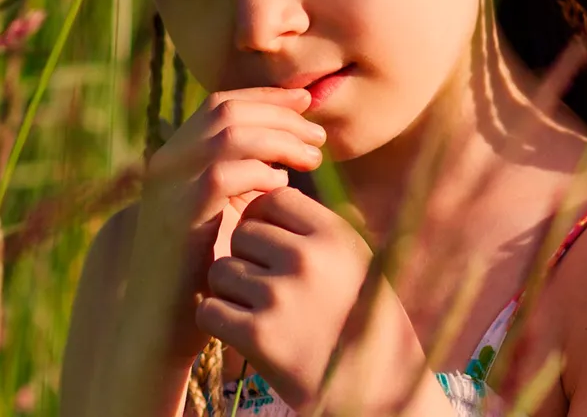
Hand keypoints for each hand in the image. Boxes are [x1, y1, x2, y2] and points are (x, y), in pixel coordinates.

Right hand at [127, 88, 326, 360]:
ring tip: (312, 156)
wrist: (160, 324)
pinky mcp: (179, 214)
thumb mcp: (224, 211)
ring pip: (229, 134)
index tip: (305, 104)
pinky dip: (259, 172)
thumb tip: (287, 148)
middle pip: (227, 111)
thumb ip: (246, 177)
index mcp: (175, 156)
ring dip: (279, 138)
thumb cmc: (201, 272)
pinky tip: (283, 184)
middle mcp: (166, 162)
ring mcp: (169, 186)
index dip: (266, 99)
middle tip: (318, 135)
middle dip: (279, 114)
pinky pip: (224, 174)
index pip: (221, 104)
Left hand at [197, 187, 436, 415]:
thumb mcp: (361, 265)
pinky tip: (242, 334)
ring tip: (258, 313)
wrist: (377, 395)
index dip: (264, 220)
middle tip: (266, 289)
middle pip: (243, 233)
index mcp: (336, 236)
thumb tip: (277, 190)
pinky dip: (218, 322)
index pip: (274, 201)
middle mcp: (308, 259)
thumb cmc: (368, 328)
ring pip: (221, 271)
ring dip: (230, 292)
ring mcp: (280, 296)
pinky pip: (209, 310)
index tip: (269, 245)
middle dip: (246, 258)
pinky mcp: (257, 336)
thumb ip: (322, 230)